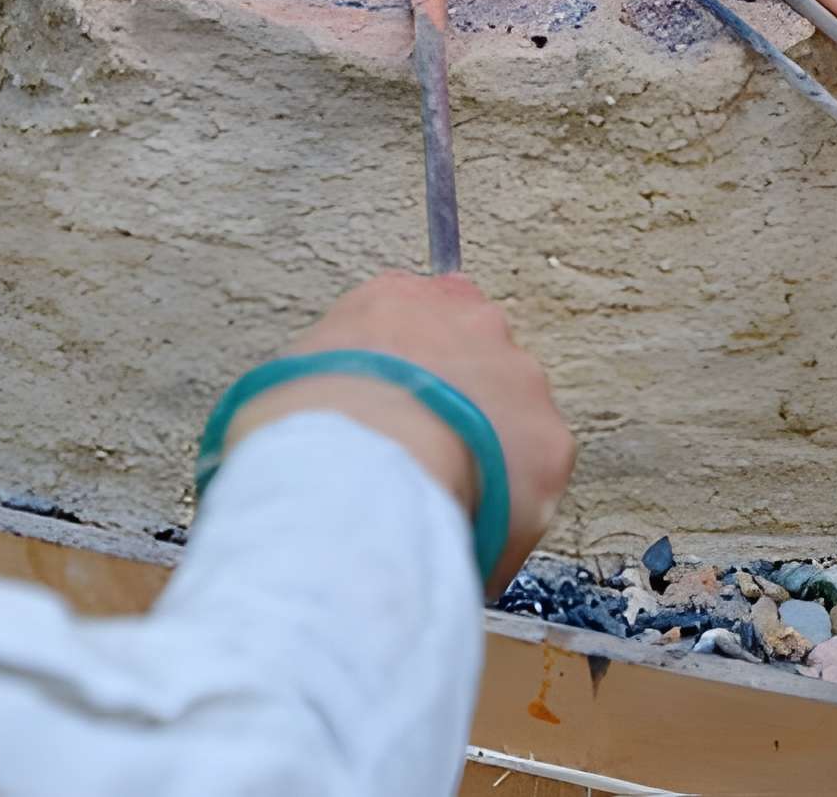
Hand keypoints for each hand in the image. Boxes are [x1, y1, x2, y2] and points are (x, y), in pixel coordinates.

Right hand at [223, 273, 574, 594]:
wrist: (353, 473)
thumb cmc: (301, 431)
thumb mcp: (286, 382)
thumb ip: (325, 379)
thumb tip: (321, 416)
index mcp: (398, 299)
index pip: (418, 315)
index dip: (410, 370)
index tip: (397, 407)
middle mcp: (471, 320)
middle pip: (474, 364)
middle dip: (457, 411)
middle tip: (417, 464)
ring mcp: (520, 380)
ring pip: (511, 424)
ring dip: (486, 459)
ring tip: (437, 508)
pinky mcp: (550, 446)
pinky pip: (532, 486)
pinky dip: (507, 515)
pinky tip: (462, 538)